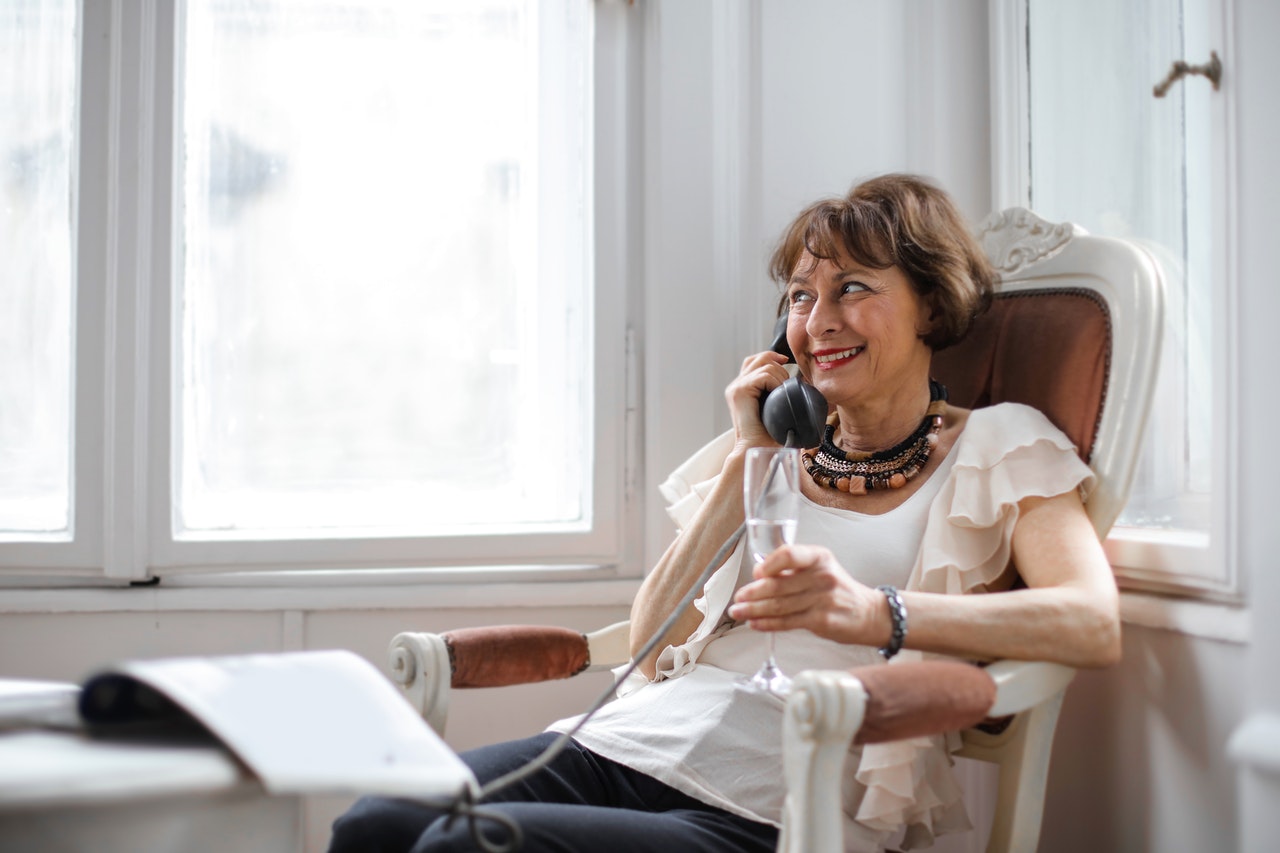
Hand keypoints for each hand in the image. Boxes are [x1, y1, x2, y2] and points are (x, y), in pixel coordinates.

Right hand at [725, 351, 791, 447]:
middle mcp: (737, 385)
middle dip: (779, 366)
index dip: (772, 357)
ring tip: (781, 394)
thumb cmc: (768, 435)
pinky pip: (763, 375)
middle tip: (786, 385)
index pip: (756, 361)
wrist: (756, 449)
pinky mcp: (740, 391)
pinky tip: (777, 396)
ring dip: (780, 376)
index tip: (786, 362)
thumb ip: (779, 393)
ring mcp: (736, 387)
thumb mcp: (775, 409)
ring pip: (765, 364)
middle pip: (760, 358)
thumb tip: (802, 382)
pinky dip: (775, 382)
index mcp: (742, 388)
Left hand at [727, 543, 889, 646]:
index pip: (790, 554)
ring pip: (780, 605)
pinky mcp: (821, 621)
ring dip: (754, 610)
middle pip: (779, 585)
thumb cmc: (838, 589)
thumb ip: (793, 569)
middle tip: (737, 597)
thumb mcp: (821, 568)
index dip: (769, 564)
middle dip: (753, 593)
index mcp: (819, 557)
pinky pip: (788, 622)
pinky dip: (768, 623)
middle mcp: (822, 576)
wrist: (869, 614)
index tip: (756, 573)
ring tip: (737, 612)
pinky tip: (754, 623)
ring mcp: (822, 599)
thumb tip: (758, 574)